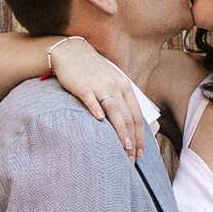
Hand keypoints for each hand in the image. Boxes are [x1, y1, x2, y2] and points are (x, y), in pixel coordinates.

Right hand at [45, 34, 148, 159]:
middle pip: (128, 117)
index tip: (141, 154)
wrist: (71, 51)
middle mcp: (115, 86)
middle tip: (132, 159)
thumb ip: (120, 100)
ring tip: (124, 148)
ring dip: (120, 131)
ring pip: (114, 111)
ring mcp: (99, 86)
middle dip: (132, 140)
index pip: (137, 116)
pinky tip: (99, 121)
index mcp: (124, 87)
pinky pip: (90, 98)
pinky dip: (96, 109)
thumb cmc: (91, 70)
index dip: (141, 136)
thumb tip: (129, 124)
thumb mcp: (111, 82)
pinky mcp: (82, 85)